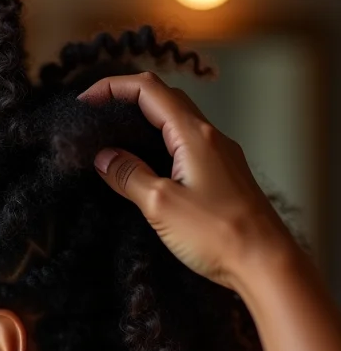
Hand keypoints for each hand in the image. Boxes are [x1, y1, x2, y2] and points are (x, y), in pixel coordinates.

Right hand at [77, 72, 294, 290]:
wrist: (265, 263)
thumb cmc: (219, 234)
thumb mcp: (160, 204)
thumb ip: (129, 176)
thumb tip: (104, 157)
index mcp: (194, 135)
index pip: (149, 90)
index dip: (113, 87)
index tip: (85, 102)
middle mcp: (209, 138)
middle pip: (163, 100)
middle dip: (126, 100)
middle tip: (95, 117)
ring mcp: (218, 157)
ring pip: (175, 124)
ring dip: (142, 123)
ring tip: (112, 139)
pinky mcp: (220, 177)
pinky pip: (184, 148)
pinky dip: (157, 146)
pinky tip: (144, 166)